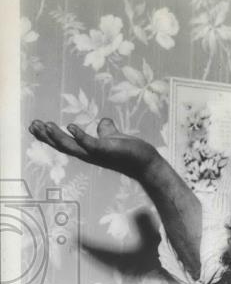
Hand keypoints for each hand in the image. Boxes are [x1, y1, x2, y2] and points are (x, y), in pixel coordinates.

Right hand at [28, 117, 159, 182]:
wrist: (146, 161)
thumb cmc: (129, 151)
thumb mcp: (114, 136)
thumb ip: (106, 130)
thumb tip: (102, 122)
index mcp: (88, 150)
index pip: (65, 142)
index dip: (49, 135)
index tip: (36, 125)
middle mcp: (89, 154)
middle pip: (63, 145)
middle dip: (47, 136)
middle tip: (32, 125)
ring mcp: (97, 154)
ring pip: (72, 146)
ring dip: (58, 136)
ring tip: (45, 125)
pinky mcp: (107, 151)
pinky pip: (91, 144)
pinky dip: (80, 136)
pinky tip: (71, 126)